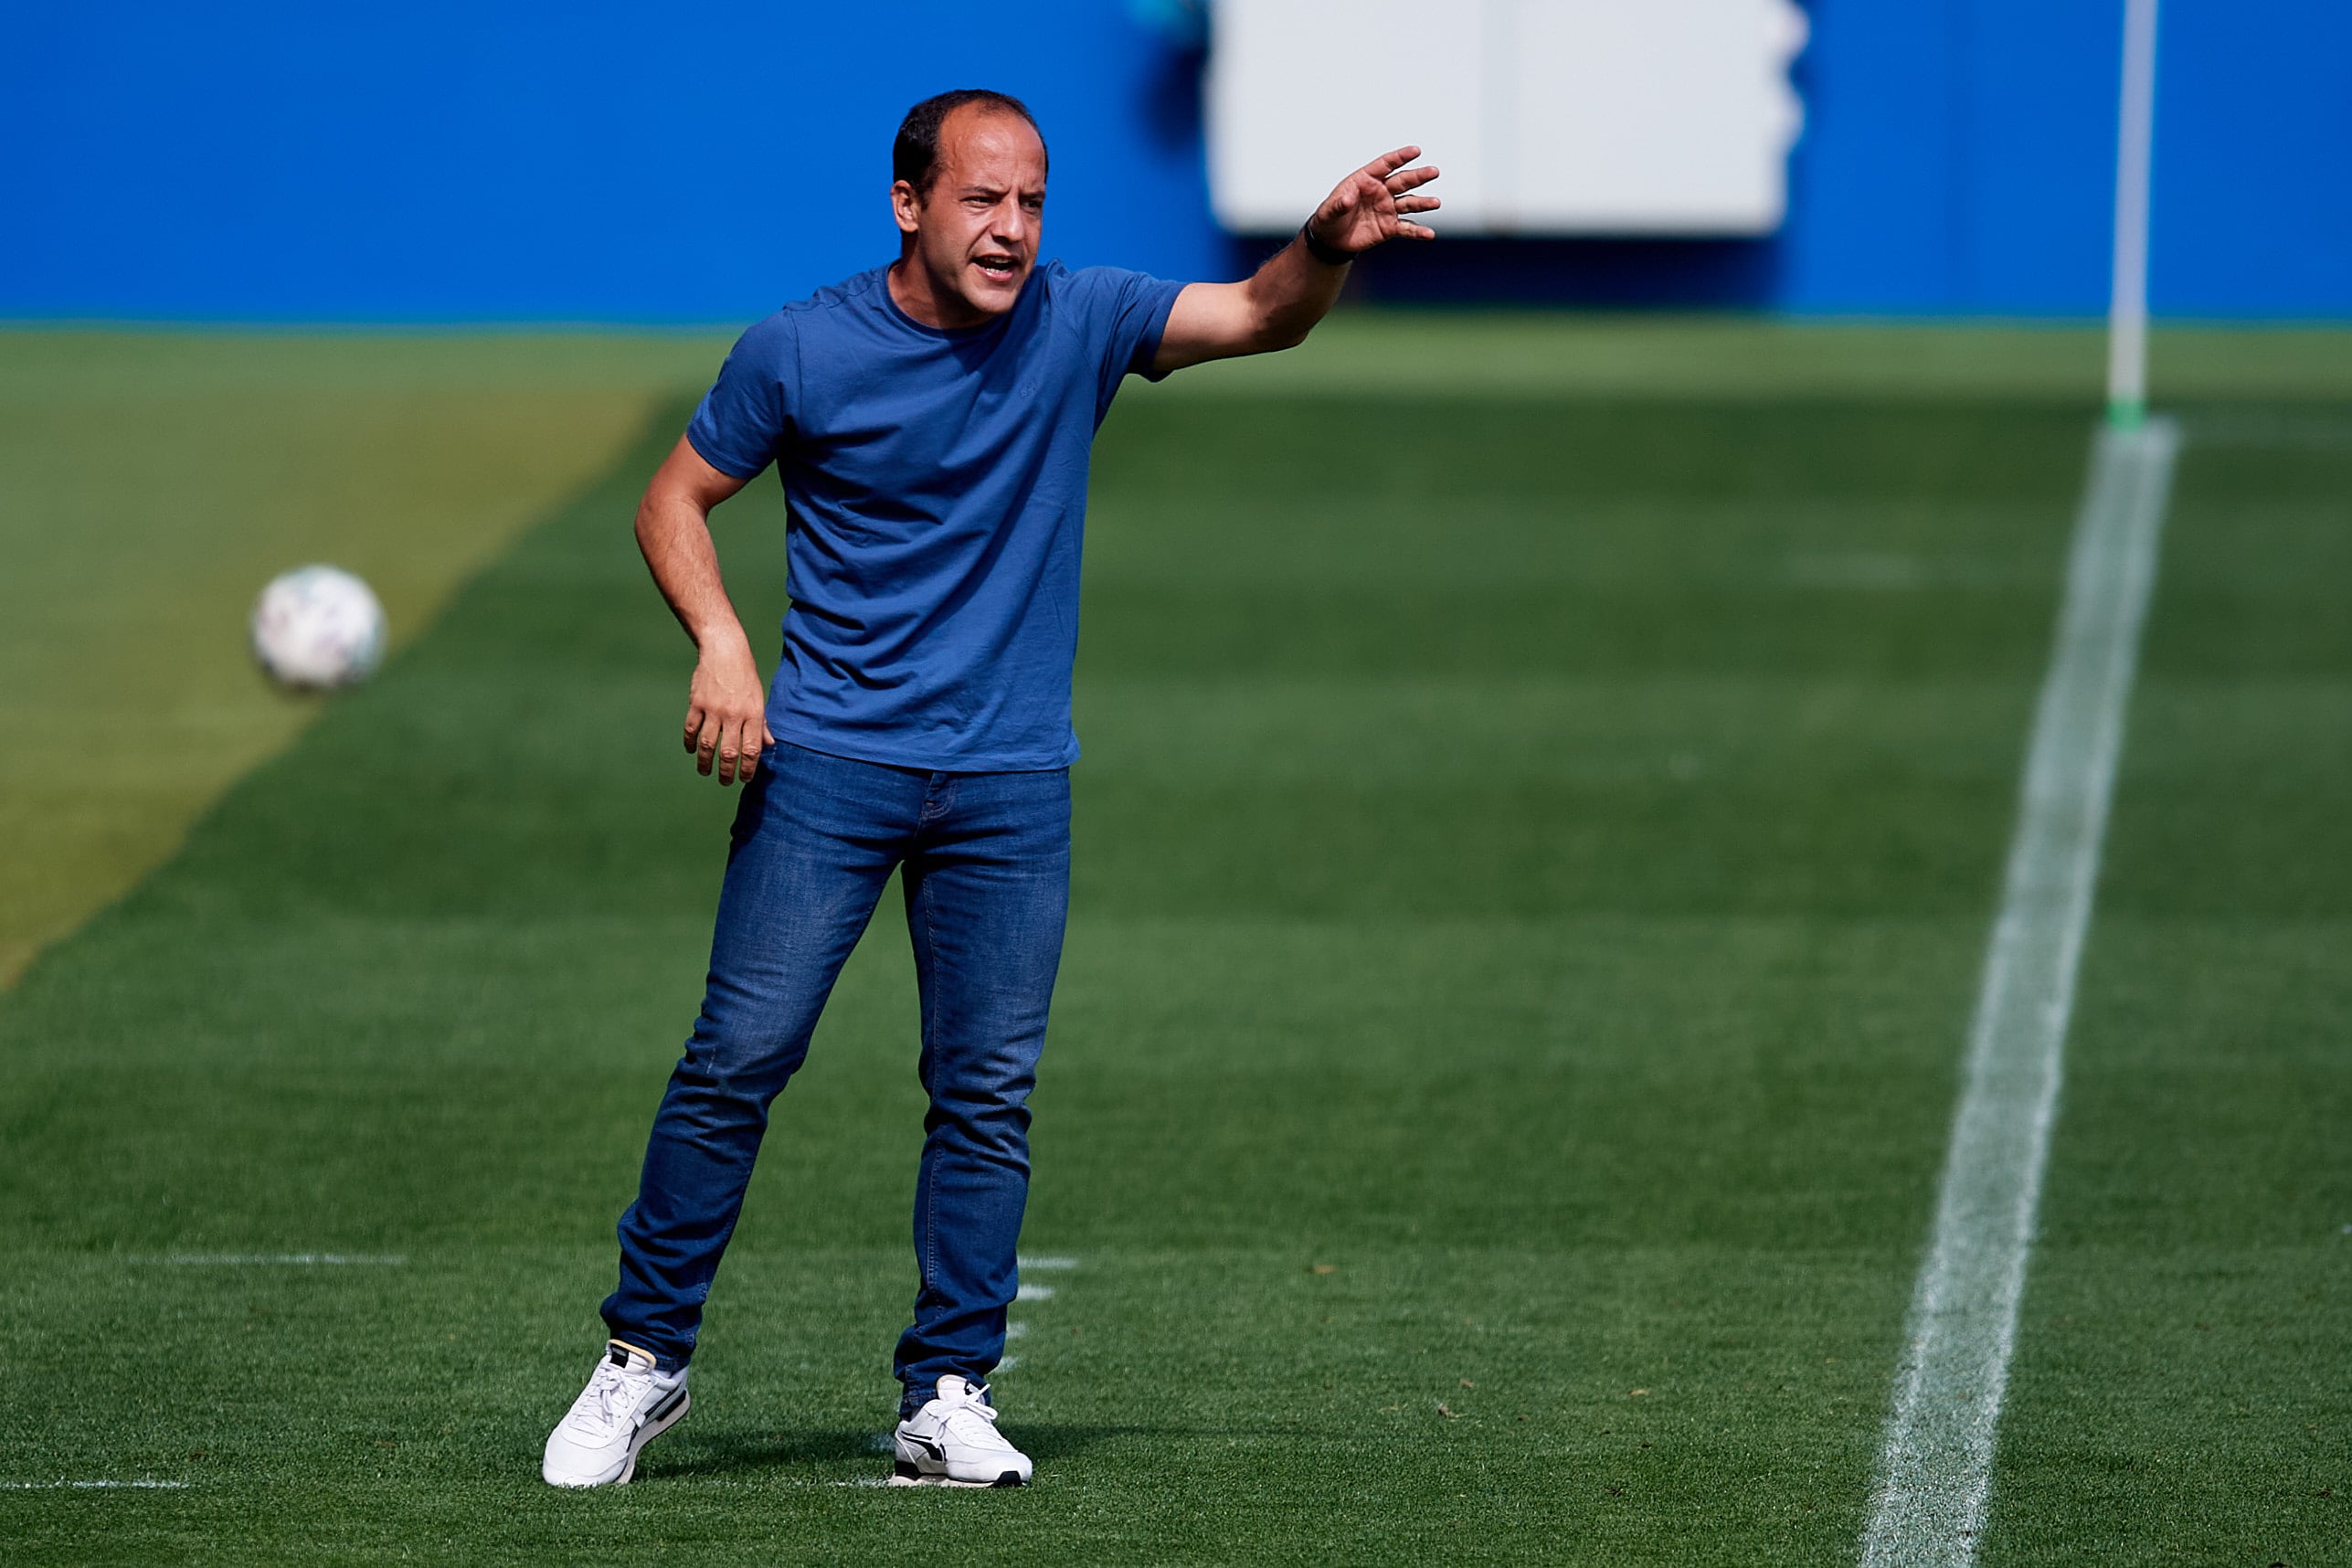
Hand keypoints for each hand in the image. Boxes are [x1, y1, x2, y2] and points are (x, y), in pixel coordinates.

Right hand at [682, 633, 773, 785]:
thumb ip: (762, 724)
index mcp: (753, 715)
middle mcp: (733, 715)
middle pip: (728, 753)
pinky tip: (692, 750)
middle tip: (724, 781)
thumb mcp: (759, 698)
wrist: (725, 651)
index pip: (752, 750)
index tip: (745, 779)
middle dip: (726, 773)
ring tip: (705, 772)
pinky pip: (691, 729)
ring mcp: (713, 709)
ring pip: (707, 745)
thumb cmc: (745, 676)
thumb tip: (769, 745)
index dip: (748, 769)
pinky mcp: (696, 703)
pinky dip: (690, 743)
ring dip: (705, 763)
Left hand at [1307, 146, 1440, 258]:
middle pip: (1403, 181)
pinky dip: (1418, 231)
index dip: (1400, 157)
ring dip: (1423, 202)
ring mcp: (1387, 209)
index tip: (1416, 151)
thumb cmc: (1330, 218)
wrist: (1332, 240)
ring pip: (1409, 203)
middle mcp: (1381, 191)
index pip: (1386, 164)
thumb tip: (1347, 200)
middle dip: (1418, 176)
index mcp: (1366, 180)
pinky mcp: (1390, 227)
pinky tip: (1429, 234)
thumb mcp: (1329, 211)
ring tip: (1436, 202)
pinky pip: (1406, 228)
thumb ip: (1339, 204)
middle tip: (1434, 172)